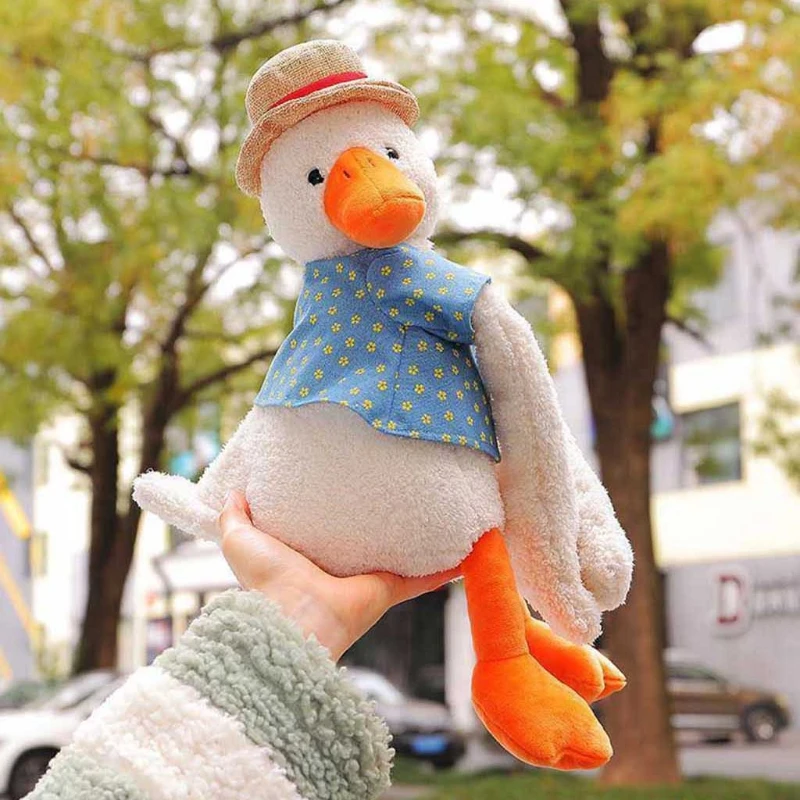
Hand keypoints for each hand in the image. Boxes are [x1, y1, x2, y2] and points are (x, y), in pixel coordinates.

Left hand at [219, 491, 459, 660]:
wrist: (292, 615)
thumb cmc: (265, 580)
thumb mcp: (239, 538)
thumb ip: (234, 515)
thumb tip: (235, 491)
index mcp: (311, 557)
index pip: (330, 531)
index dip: (339, 512)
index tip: (350, 487)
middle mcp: (344, 569)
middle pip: (371, 542)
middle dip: (386, 522)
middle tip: (401, 489)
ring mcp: (370, 579)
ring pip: (405, 556)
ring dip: (424, 541)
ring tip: (441, 513)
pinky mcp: (391, 587)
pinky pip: (427, 576)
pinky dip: (449, 566)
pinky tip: (469, 547)